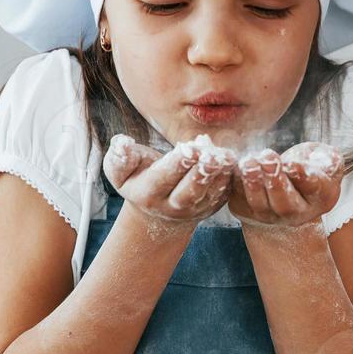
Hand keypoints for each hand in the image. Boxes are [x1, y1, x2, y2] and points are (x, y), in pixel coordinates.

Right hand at [102, 133, 237, 225]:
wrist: (156, 207)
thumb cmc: (138, 178)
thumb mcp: (120, 171)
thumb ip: (119, 158)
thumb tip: (122, 142)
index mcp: (148, 194)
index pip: (163, 178)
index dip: (176, 163)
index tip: (189, 147)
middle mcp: (171, 206)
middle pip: (188, 192)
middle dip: (201, 173)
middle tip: (214, 155)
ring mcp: (193, 210)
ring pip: (208, 195)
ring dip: (219, 176)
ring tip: (227, 156)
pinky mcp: (210, 208)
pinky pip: (222, 196)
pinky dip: (228, 180)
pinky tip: (233, 162)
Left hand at [227, 141, 344, 228]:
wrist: (288, 185)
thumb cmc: (310, 167)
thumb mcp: (326, 159)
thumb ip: (327, 157)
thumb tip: (319, 159)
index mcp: (321, 197)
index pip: (313, 189)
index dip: (302, 177)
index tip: (292, 164)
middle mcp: (297, 213)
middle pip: (285, 204)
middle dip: (274, 181)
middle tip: (268, 158)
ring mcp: (271, 216)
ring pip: (260, 206)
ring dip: (253, 183)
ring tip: (250, 161)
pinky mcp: (247, 212)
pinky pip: (240, 200)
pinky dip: (236, 184)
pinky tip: (236, 167)